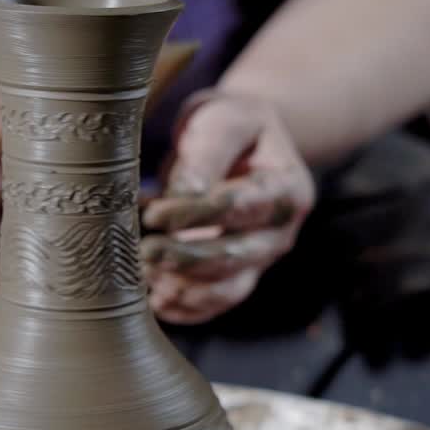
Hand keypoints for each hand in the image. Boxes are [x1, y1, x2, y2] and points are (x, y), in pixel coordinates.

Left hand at [141, 91, 314, 323]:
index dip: (194, 215)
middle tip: (142, 252)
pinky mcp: (237, 279)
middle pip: (234, 257)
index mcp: (286, 189)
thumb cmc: (229, 127)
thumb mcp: (223, 120)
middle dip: (184, 259)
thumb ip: (208, 151)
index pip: (239, 208)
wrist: (239, 147)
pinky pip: (213, 306)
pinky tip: (153, 299)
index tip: (154, 213)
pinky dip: (183, 309)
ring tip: (142, 274)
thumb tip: (186, 193)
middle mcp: (279, 232)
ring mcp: (260, 261)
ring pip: (226, 290)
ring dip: (182, 289)